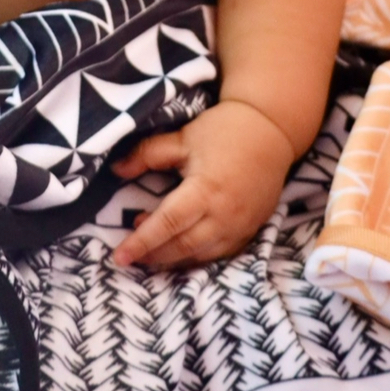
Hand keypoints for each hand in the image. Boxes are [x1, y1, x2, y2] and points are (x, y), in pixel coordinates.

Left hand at [110, 99, 295, 269]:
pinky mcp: (251, 230)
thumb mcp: (183, 137)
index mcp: (205, 190)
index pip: (167, 224)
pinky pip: (220, 254)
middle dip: (153, 255)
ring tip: (149, 254)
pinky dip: (196, 258)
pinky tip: (180, 252)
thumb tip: (117, 170)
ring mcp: (240, 226)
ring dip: (172, 260)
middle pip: (182, 247)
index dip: (141, 242)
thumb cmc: (225, 130)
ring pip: (201, 256)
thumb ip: (147, 154)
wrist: (272, 130)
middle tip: (130, 255)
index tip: (119, 256)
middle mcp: (224, 215)